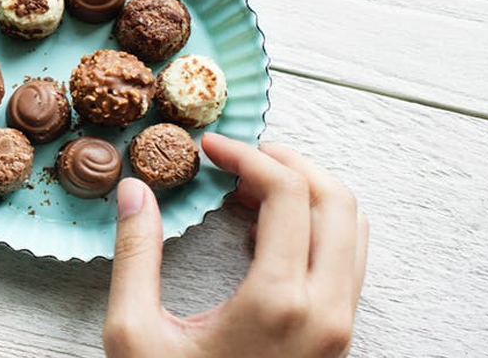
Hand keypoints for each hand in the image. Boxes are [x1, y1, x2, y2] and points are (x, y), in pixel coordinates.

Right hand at [104, 133, 367, 357]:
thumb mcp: (135, 334)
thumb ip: (135, 255)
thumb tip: (135, 191)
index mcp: (278, 302)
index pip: (287, 192)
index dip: (247, 155)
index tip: (211, 147)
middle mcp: (324, 311)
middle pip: (336, 199)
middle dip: (287, 162)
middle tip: (239, 155)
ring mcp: (339, 327)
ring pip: (352, 227)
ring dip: (307, 192)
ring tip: (252, 187)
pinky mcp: (339, 338)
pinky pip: (348, 260)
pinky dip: (317, 226)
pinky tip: (267, 229)